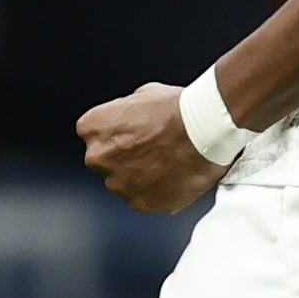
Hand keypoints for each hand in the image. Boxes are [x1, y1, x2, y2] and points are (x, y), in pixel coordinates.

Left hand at [77, 82, 228, 212]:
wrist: (206, 131)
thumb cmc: (179, 110)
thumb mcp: (145, 94)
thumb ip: (127, 111)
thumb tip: (131, 116)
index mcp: (94, 128)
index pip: (92, 132)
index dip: (115, 130)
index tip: (131, 130)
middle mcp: (99, 158)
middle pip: (105, 159)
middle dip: (124, 155)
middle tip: (151, 146)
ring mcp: (119, 184)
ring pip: (123, 182)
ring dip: (139, 175)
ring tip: (166, 161)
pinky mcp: (141, 204)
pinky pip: (143, 198)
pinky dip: (156, 191)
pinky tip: (173, 175)